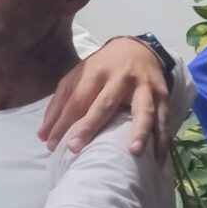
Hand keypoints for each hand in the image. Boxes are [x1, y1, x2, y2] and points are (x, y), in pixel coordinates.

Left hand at [39, 37, 169, 158]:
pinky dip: (162, 139)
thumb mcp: (77, 78)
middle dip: (89, 126)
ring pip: (143, 110)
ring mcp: (144, 87)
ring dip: (139, 131)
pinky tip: (157, 158)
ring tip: (134, 152)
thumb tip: (43, 135)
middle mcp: (120, 78)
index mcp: (95, 72)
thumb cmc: (102, 69)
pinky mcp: (163, 95)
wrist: (138, 48)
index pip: (76, 100)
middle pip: (104, 104)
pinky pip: (163, 119)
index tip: (52, 144)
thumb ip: (59, 105)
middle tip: (76, 148)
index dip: (63, 122)